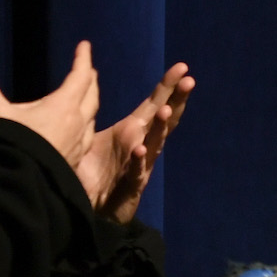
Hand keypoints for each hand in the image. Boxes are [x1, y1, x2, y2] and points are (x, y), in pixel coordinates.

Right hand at [0, 42, 99, 170]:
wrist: (23, 185)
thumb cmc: (13, 146)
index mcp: (63, 106)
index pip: (79, 77)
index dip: (82, 59)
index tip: (85, 46)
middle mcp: (77, 123)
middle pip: (91, 95)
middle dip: (90, 80)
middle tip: (88, 70)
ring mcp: (80, 143)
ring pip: (92, 117)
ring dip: (90, 103)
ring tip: (87, 97)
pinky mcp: (76, 159)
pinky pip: (87, 137)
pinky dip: (86, 125)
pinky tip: (80, 131)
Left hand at [76, 62, 194, 222]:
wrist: (91, 210)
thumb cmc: (93, 173)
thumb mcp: (90, 137)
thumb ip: (92, 112)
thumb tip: (87, 78)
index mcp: (133, 130)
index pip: (154, 103)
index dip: (168, 85)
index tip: (182, 66)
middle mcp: (141, 144)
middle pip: (164, 119)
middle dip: (177, 100)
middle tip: (189, 81)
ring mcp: (140, 166)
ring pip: (155, 143)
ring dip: (160, 128)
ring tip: (165, 110)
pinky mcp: (131, 186)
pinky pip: (136, 171)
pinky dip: (138, 161)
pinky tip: (140, 149)